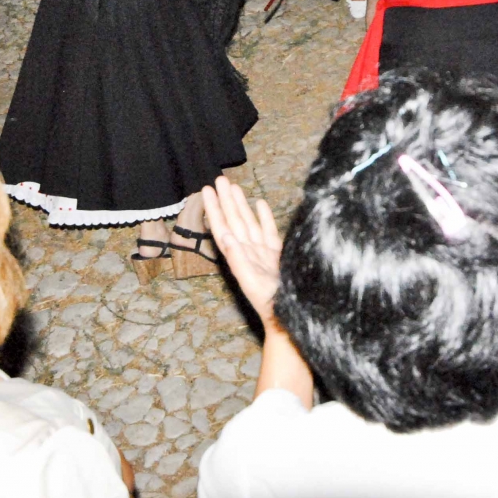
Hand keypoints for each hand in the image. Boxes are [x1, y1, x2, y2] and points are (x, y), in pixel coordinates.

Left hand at [200, 176, 282, 325]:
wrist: (291, 318)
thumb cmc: (272, 304)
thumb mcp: (253, 282)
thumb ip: (239, 260)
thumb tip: (226, 236)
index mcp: (239, 257)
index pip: (223, 226)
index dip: (215, 208)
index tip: (207, 190)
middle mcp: (247, 251)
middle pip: (234, 220)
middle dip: (226, 200)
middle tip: (219, 179)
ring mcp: (262, 252)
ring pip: (249, 222)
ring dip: (241, 205)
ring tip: (234, 187)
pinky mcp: (277, 254)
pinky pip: (268, 230)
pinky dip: (263, 216)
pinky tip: (260, 204)